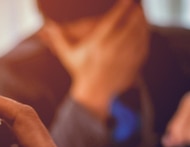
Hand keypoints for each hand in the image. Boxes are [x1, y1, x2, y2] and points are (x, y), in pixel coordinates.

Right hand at [40, 0, 148, 119]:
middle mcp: (111, 51)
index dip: (122, 8)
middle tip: (138, 4)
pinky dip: (144, 37)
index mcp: (97, 45)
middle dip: (135, 13)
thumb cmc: (80, 72)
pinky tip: (144, 30)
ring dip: (142, 23)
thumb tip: (45, 27)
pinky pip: (142, 48)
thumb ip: (58, 39)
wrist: (93, 95)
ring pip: (137, 36)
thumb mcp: (68, 55)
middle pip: (128, 26)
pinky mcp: (131, 66)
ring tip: (142, 13)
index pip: (112, 21)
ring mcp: (123, 59)